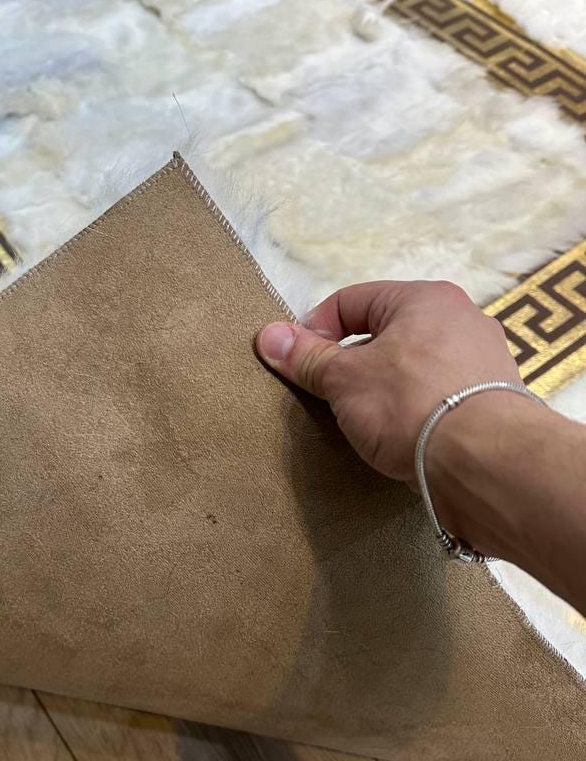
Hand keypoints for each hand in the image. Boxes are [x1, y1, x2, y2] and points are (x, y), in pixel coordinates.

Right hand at [256, 280, 522, 484]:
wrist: (486, 462)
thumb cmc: (410, 404)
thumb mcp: (344, 379)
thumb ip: (306, 357)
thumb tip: (268, 336)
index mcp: (425, 298)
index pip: (351, 301)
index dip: (315, 330)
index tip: (299, 364)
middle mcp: (461, 319)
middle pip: (385, 334)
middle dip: (352, 363)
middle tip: (329, 395)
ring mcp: (483, 361)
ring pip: (413, 367)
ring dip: (383, 388)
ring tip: (364, 420)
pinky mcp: (493, 403)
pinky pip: (437, 396)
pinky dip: (413, 410)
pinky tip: (400, 436)